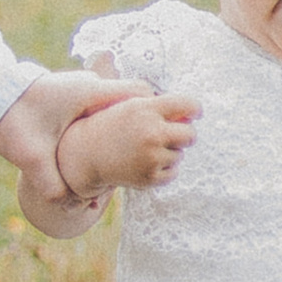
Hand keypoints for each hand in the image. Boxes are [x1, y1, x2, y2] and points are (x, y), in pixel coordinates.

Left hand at [0, 67, 147, 214]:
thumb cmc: (14, 122)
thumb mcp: (31, 155)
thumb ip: (50, 183)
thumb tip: (72, 206)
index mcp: (88, 93)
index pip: (139, 92)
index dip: (157, 111)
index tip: (163, 133)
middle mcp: (89, 85)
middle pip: (133, 98)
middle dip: (144, 121)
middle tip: (151, 145)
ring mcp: (82, 87)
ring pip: (117, 102)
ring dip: (126, 122)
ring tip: (132, 149)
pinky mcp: (73, 94)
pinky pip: (102, 104)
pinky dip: (109, 120)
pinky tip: (107, 144)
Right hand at [53, 93, 199, 201]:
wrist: (86, 153)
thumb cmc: (113, 125)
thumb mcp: (132, 106)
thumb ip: (161, 106)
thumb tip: (193, 116)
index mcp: (147, 109)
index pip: (188, 105)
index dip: (194, 109)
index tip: (194, 113)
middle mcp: (151, 132)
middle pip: (190, 134)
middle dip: (185, 134)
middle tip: (171, 135)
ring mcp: (151, 157)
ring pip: (180, 155)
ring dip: (169, 152)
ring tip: (145, 149)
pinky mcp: (149, 177)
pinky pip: (173, 172)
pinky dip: (163, 168)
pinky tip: (145, 162)